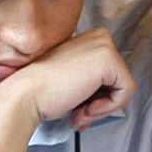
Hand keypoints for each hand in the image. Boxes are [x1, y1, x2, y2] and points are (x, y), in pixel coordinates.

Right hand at [0, 28, 135, 130]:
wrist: (26, 94)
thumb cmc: (42, 92)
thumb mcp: (74, 80)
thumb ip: (94, 84)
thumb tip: (107, 101)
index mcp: (91, 40)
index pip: (111, 76)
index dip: (96, 98)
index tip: (77, 108)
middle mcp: (100, 37)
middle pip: (119, 80)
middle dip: (101, 104)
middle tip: (79, 114)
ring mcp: (105, 46)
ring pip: (124, 87)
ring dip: (102, 109)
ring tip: (80, 113)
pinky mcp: (109, 60)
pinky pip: (126, 91)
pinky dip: (108, 108)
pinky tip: (86, 108)